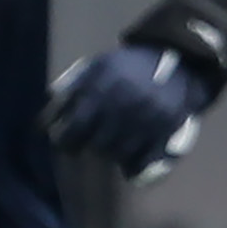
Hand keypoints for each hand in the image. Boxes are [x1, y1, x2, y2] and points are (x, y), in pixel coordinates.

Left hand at [41, 43, 222, 181]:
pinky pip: (142, 162)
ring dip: (107, 154)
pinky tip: (126, 162)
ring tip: (105, 145)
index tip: (62, 140)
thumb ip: (72, 87)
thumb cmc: (128, 66)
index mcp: (103, 89)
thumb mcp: (97, 66)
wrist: (178, 60)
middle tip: (81, 144)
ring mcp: (146, 121)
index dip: (64, 139)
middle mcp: (123, 107)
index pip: (74, 127)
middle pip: (94, 145)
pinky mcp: (165, 132)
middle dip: (85, 146)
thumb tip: (49, 116)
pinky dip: (131, 166)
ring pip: (116, 155)